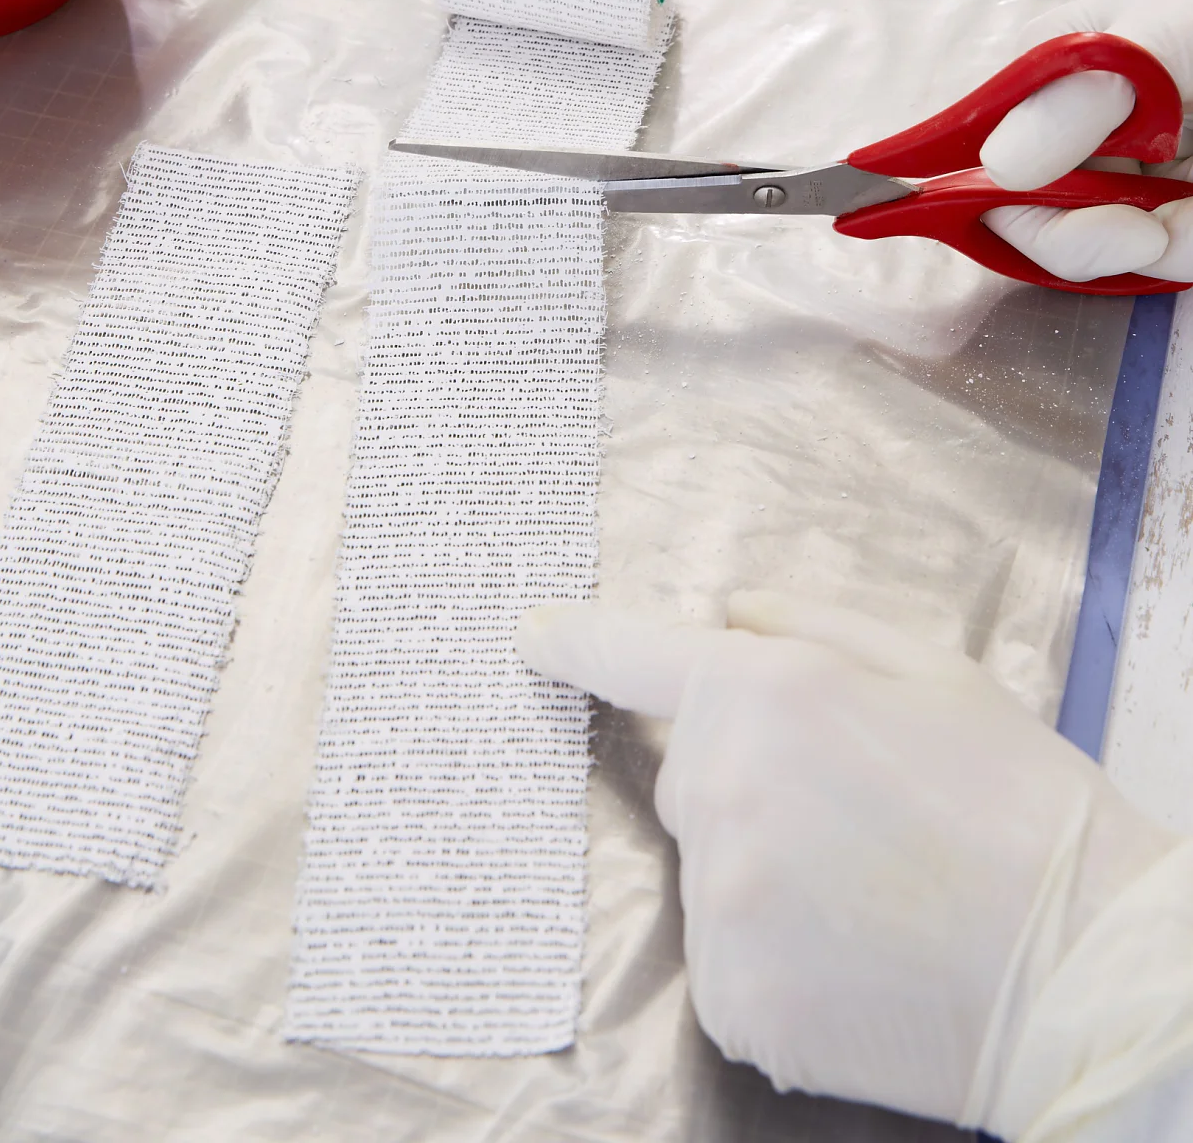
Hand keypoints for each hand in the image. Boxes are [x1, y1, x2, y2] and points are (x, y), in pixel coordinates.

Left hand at [518, 596, 1184, 1137]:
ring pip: (708, 874)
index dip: (575, 642)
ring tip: (872, 890)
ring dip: (762, 875)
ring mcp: (719, 903)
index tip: (530, 635)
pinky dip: (773, 958)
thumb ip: (814, 627)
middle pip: (686, 777)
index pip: (632, 657)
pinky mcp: (732, 1000)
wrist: (1083, 966)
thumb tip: (731, 614)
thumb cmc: (1017, 804)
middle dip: (745, 780)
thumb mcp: (935, 672)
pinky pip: (725, 960)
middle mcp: (721, 790)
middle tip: (854, 809)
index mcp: (767, 691)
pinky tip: (856, 955)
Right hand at [980, 0, 1192, 281]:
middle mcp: (1080, 127)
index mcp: (1052, 77)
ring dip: (1163, 245)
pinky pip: (1167, 243)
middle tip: (1155, 235)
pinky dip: (1189, 242)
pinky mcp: (1179, 195)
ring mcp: (1133, 165)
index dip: (1007, 207)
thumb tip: (1000, 165)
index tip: (1094, 230)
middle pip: (1044, 219)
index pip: (989, 159)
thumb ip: (1083, 95)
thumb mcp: (1165, 29)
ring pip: (1112, 243)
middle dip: (1094, 241)